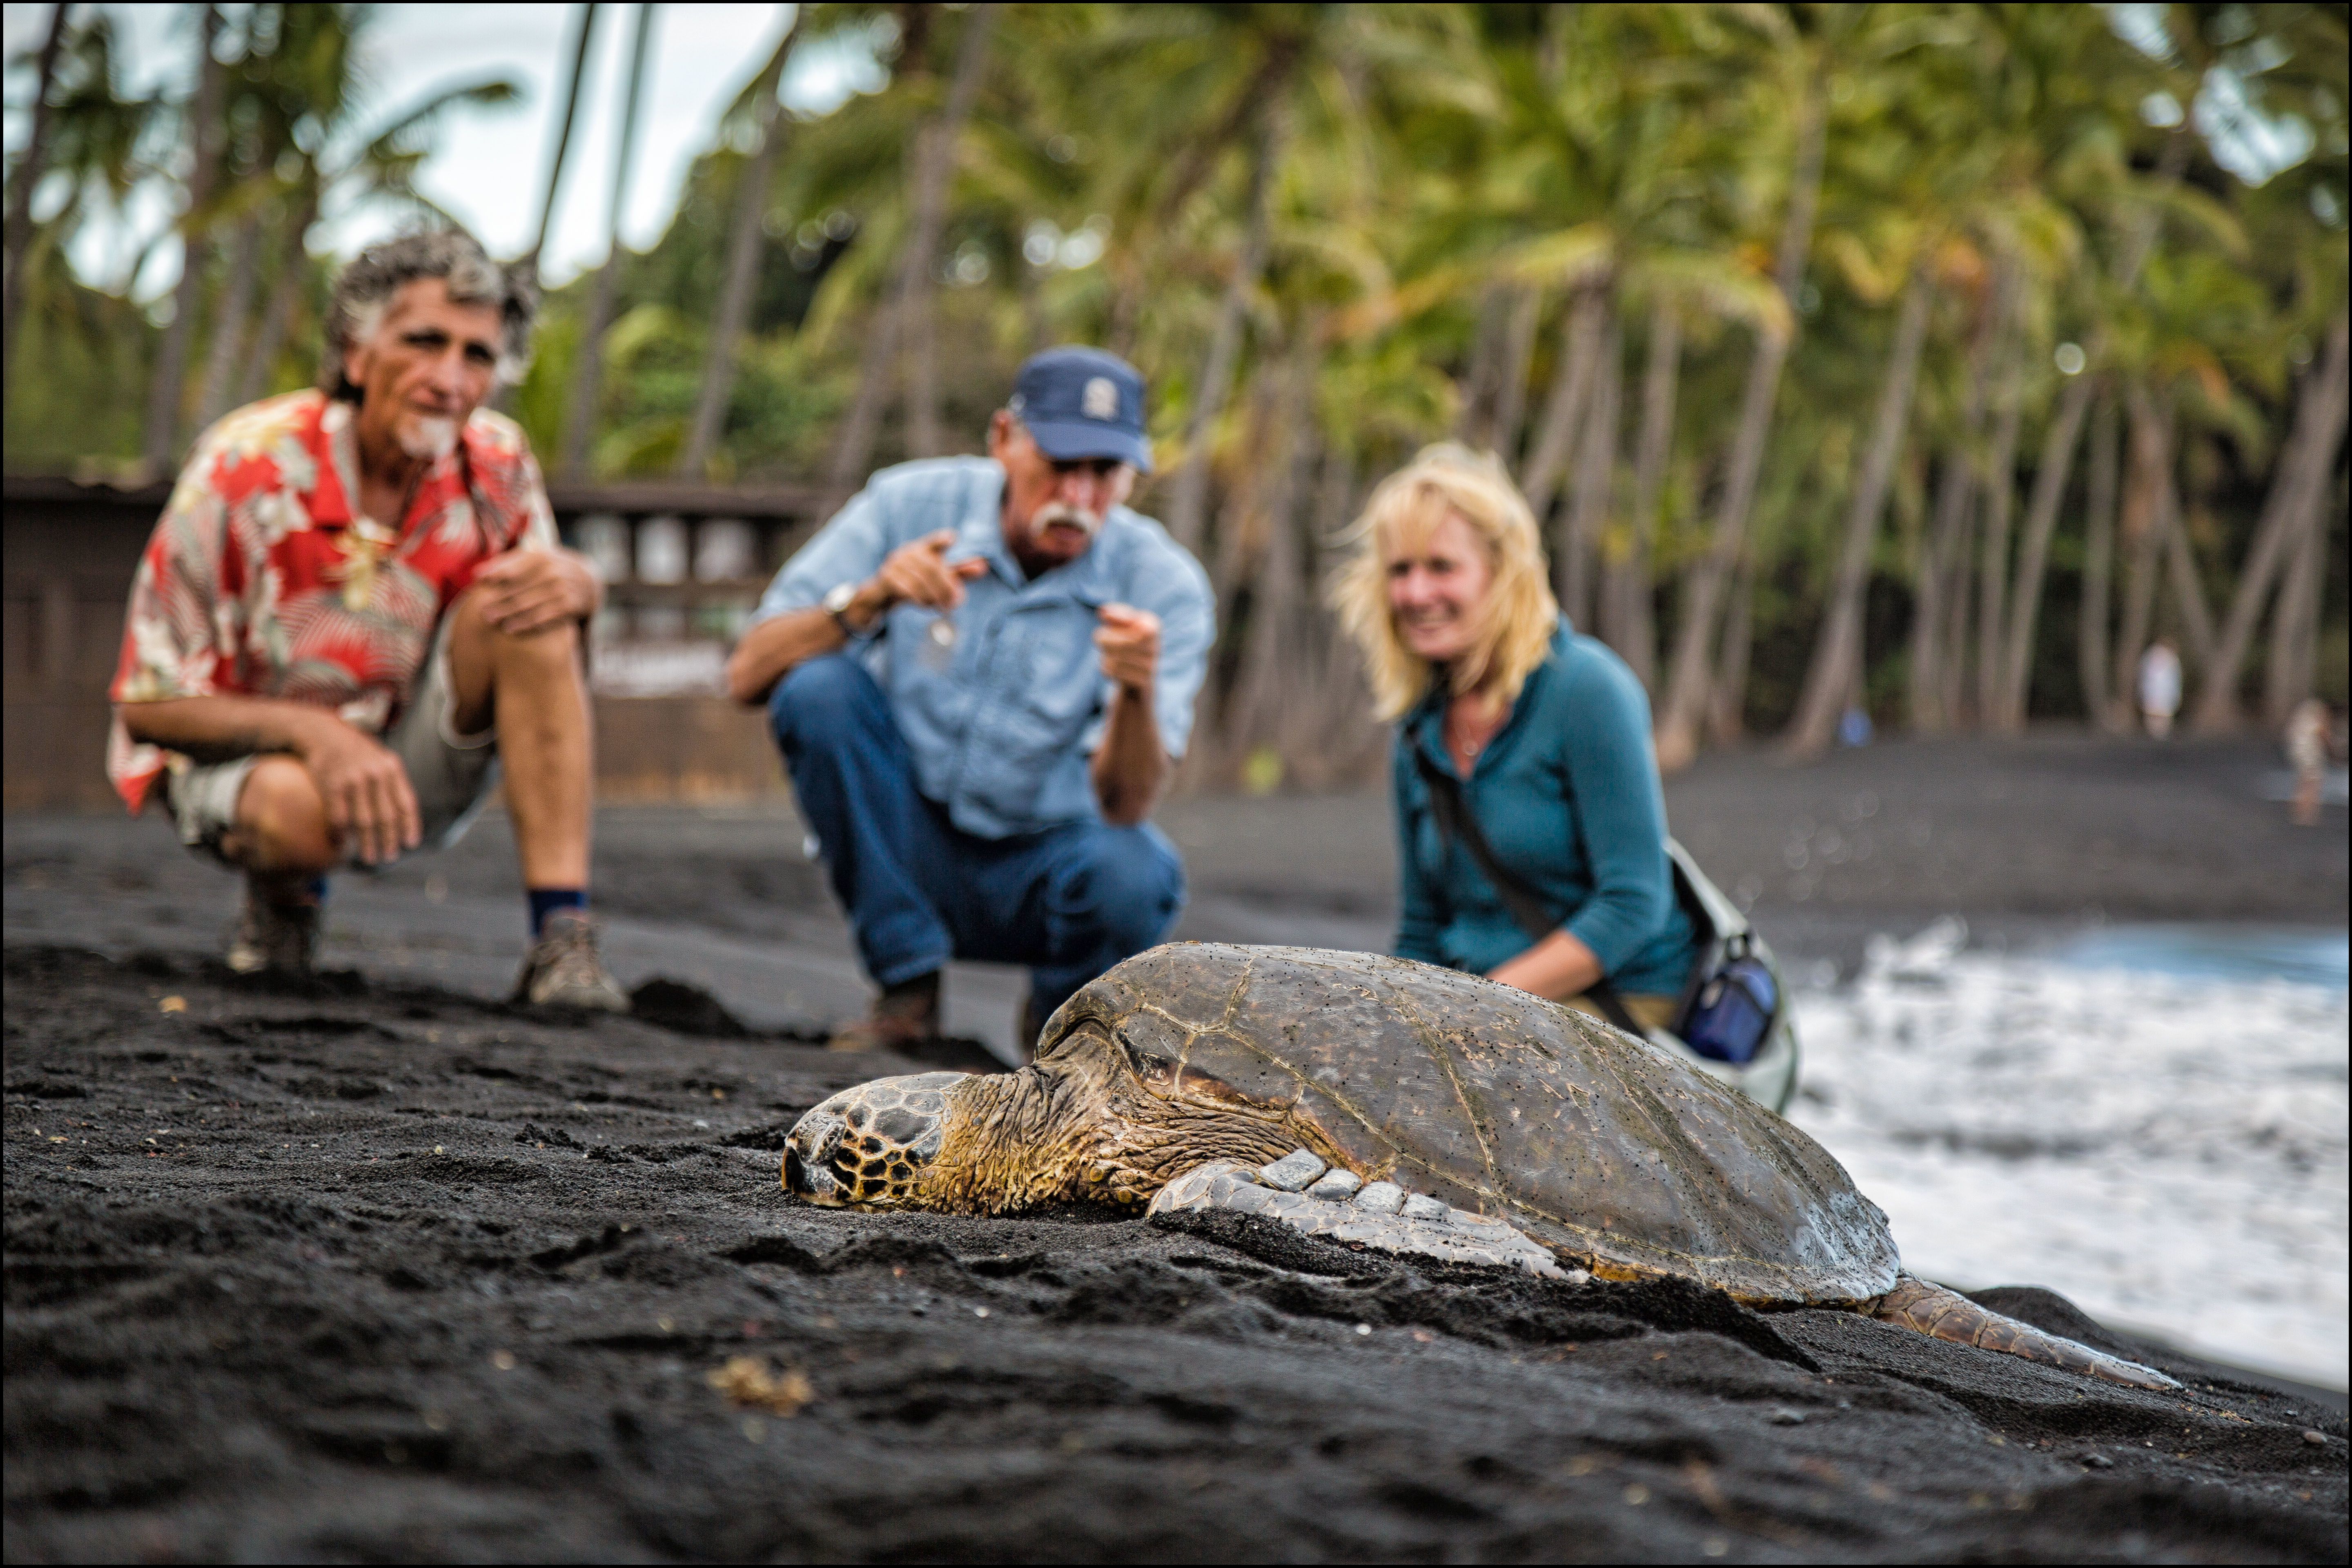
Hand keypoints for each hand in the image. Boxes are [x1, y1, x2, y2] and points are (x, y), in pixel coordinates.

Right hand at [294, 713, 420, 865]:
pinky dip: (340, 835)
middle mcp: (376, 774)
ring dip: (368, 844)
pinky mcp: (332, 785)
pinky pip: (339, 818)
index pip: (406, 803)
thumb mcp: (379, 757)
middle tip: (389, 858)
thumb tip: (401, 813)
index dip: (410, 826)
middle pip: (387, 816)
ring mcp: (354, 780)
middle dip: (389, 840)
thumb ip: (391, 780)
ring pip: (364, 821)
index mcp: (391, 768)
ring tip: (370, 859)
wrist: (320, 732)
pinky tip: (341, 846)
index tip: (411, 844)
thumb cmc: (353, 749)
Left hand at [474, 547, 600, 635]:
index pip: (514, 566)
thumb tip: (477, 575)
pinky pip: (546, 617)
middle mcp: (552, 571)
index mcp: (540, 557)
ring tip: (493, 621)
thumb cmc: (549, 569)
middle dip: (499, 600)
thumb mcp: (533, 560)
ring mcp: (562, 589)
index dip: (496, 573)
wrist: (587, 580)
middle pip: (520, 588)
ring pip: (531, 604)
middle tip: (482, 611)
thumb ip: (507, 565)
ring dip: (510, 614)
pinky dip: (528, 623)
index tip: (478, 581)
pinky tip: (512, 629)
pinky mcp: (571, 606)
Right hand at [867, 530, 988, 620]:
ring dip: (934, 597)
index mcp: (922, 548)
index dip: (941, 540)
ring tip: (943, 608)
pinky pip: (906, 589)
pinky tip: (926, 606)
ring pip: (920, 581)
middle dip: (947, 587)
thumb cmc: (915, 582)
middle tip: (956, 603)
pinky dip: (919, 600)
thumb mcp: (937, 577)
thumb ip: (959, 572)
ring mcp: (895, 564)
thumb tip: (983, 566)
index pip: (933, 542)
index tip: (951, 538)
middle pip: (932, 568)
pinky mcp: (886, 578)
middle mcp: (908, 552)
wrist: (882, 595)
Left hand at [1094, 603, 1160, 695]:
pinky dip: (1107, 670)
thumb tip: (1103, 613)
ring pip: (1114, 660)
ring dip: (1104, 656)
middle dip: (1103, 640)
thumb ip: (1115, 615)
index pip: (1137, 624)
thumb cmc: (1129, 643)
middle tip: (1101, 639)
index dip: (1118, 620)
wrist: (1140, 678)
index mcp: (1153, 627)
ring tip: (1109, 655)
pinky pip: (1114, 673)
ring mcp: (1150, 667)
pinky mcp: (1143, 682)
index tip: (1105, 617)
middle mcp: (1156, 647)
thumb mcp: (1124, 624)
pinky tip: (1112, 668)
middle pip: (1120, 643)